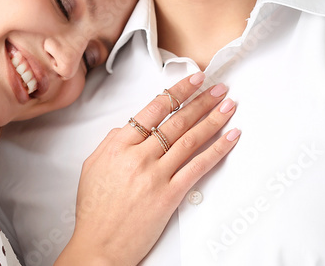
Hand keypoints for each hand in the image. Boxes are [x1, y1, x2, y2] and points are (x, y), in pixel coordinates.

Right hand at [55, 72, 239, 265]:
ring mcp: (155, 175)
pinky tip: (230, 138)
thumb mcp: (93, 166)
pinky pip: (198, 167)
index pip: (154, 108)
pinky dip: (217, 150)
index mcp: (118, 145)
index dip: (178, 92)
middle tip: (219, 88)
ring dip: (213, 119)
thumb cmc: (95, 210)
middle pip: (176, 120)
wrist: (99, 245)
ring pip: (190, 139)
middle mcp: (138, 156)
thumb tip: (132, 126)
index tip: (194, 80)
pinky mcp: (169, 195)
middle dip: (201, 100)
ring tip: (228, 106)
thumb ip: (113, 142)